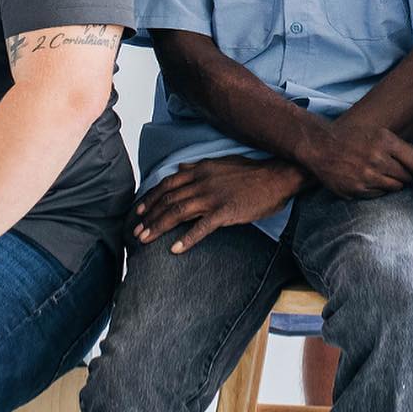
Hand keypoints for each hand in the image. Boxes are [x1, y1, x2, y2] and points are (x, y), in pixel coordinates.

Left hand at [134, 158, 302, 253]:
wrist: (276, 177)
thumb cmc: (250, 172)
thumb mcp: (221, 163)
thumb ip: (198, 166)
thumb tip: (181, 166)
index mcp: (200, 170)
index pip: (168, 184)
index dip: (151, 198)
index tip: (139, 211)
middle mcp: (202, 181)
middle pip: (168, 200)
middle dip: (149, 217)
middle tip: (136, 231)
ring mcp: (213, 197)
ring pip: (178, 212)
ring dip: (159, 227)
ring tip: (145, 239)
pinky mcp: (226, 211)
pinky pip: (202, 227)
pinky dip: (187, 238)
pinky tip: (175, 249)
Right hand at [300, 120, 412, 198]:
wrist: (320, 146)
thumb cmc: (353, 138)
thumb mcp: (380, 135)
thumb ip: (407, 151)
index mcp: (385, 141)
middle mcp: (376, 159)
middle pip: (406, 177)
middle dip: (405, 176)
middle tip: (392, 169)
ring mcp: (365, 176)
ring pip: (394, 188)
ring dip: (392, 183)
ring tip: (378, 172)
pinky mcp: (355, 190)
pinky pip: (378, 195)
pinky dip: (378, 189)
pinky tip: (366, 178)